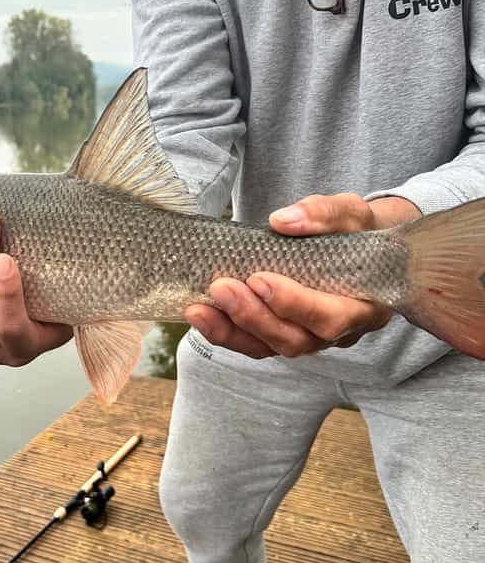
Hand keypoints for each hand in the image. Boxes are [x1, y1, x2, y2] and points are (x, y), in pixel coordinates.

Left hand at [185, 193, 420, 359]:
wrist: (356, 246)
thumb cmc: (356, 232)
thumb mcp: (351, 214)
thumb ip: (325, 214)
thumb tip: (282, 220)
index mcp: (364, 306)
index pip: (331, 318)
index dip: (295, 304)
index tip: (259, 279)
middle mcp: (337, 332)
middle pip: (295, 340)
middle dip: (254, 317)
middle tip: (221, 287)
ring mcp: (308, 338)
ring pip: (270, 348)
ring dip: (232, 331)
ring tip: (198, 309)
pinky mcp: (282, 335)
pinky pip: (254, 344)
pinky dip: (226, 332)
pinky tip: (199, 314)